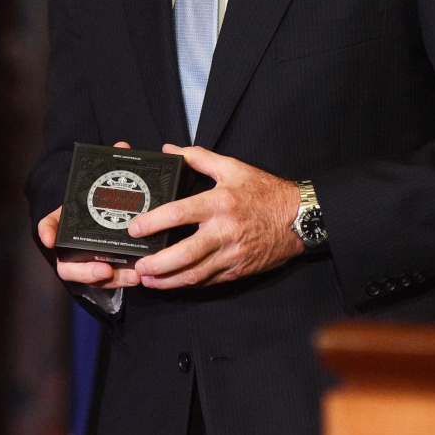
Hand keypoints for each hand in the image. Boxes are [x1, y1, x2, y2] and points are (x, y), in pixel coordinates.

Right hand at [37, 142, 140, 289]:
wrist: (113, 212)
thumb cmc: (106, 197)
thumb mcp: (107, 183)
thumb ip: (112, 166)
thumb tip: (122, 147)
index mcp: (68, 219)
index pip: (49, 224)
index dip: (47, 231)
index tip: (49, 239)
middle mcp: (71, 244)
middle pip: (65, 264)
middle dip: (84, 270)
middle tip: (104, 270)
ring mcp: (85, 260)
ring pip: (88, 278)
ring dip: (109, 280)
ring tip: (131, 276)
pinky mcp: (102, 270)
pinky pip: (107, 282)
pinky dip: (120, 281)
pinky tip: (137, 277)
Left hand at [130, 145, 303, 288]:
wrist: (299, 219)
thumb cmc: (265, 192)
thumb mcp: (232, 167)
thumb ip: (198, 157)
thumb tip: (170, 149)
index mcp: (219, 203)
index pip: (179, 214)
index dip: (154, 223)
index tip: (136, 229)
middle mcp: (224, 231)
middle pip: (185, 253)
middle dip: (158, 264)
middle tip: (138, 267)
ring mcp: (231, 254)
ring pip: (195, 274)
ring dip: (168, 280)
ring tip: (148, 280)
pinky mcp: (238, 269)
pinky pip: (209, 281)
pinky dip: (189, 284)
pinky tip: (173, 283)